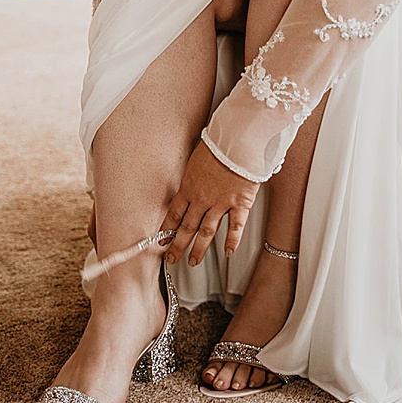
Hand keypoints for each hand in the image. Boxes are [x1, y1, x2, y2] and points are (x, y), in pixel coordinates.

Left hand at [160, 142, 259, 266]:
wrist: (238, 141)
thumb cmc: (219, 144)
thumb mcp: (196, 160)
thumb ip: (193, 176)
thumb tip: (191, 182)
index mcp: (189, 187)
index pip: (174, 214)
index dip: (166, 230)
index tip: (162, 241)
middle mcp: (202, 199)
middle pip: (187, 227)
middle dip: (178, 245)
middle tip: (172, 258)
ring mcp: (221, 203)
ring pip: (207, 231)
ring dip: (199, 248)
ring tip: (193, 261)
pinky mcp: (240, 202)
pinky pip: (235, 226)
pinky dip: (232, 240)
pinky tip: (228, 251)